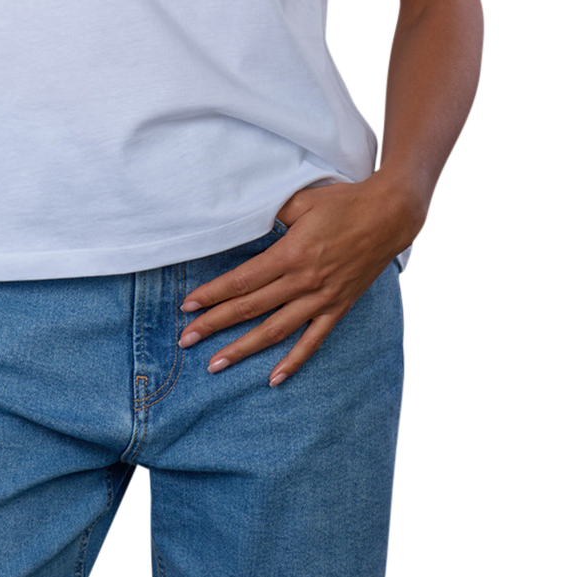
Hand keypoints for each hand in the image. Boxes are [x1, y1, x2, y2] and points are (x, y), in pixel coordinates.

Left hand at [177, 175, 425, 386]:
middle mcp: (304, 281)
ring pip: (275, 331)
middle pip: (250, 308)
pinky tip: (274, 378)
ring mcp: (322, 299)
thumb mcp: (302, 199)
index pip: (242, 281)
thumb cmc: (344, 202)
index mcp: (291, 254)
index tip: (188, 307)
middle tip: (185, 340)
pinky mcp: (338, 307)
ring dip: (243, 349)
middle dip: (214, 325)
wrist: (389, 216)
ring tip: (215, 364)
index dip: (212, 295)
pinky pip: (313, 341)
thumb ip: (271, 210)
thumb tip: (245, 214)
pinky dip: (293, 361)